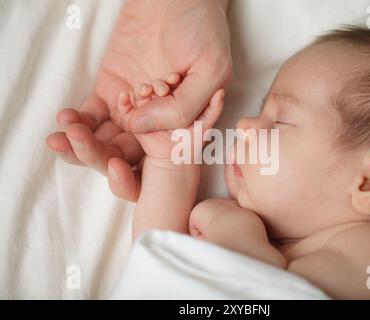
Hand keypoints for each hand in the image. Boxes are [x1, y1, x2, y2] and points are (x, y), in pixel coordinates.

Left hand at [46, 0, 231, 199]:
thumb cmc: (202, 28)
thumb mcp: (210, 68)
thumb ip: (183, 108)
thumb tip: (139, 129)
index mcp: (185, 126)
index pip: (158, 166)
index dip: (134, 176)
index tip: (114, 167)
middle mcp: (158, 122)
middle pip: (125, 156)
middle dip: (98, 157)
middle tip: (80, 144)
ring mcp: (133, 107)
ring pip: (104, 140)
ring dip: (81, 144)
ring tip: (63, 136)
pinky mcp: (112, 88)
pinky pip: (91, 115)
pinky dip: (76, 121)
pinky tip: (66, 118)